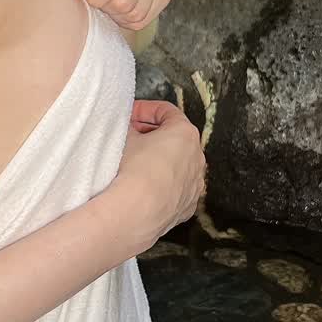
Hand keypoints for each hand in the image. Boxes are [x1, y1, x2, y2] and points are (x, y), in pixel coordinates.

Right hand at [107, 98, 205, 254]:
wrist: (136, 212)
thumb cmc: (133, 172)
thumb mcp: (125, 138)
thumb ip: (129, 127)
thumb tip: (129, 129)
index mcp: (184, 133)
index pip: (166, 111)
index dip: (144, 109)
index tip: (129, 115)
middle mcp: (197, 157)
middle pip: (175, 137)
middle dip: (152, 134)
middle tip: (131, 136)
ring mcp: (195, 183)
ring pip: (177, 165)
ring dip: (159, 160)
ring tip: (135, 164)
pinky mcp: (188, 205)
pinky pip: (176, 188)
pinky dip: (163, 184)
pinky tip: (144, 187)